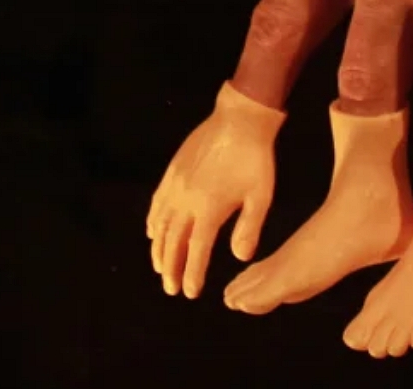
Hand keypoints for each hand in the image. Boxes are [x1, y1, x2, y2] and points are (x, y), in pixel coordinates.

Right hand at [147, 83, 284, 298]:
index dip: (192, 274)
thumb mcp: (260, 196)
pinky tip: (152, 232)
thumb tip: (240, 258)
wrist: (240, 120)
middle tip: (170, 288)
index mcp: (210, 209)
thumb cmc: (255, 159)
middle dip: (171, 268)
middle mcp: (187, 200)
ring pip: (160, 224)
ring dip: (158, 249)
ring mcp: (176, 185)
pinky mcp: (172, 172)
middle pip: (173, 242)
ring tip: (160, 267)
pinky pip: (157, 203)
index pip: (196, 250)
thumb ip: (249, 229)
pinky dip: (153, 221)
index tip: (190, 292)